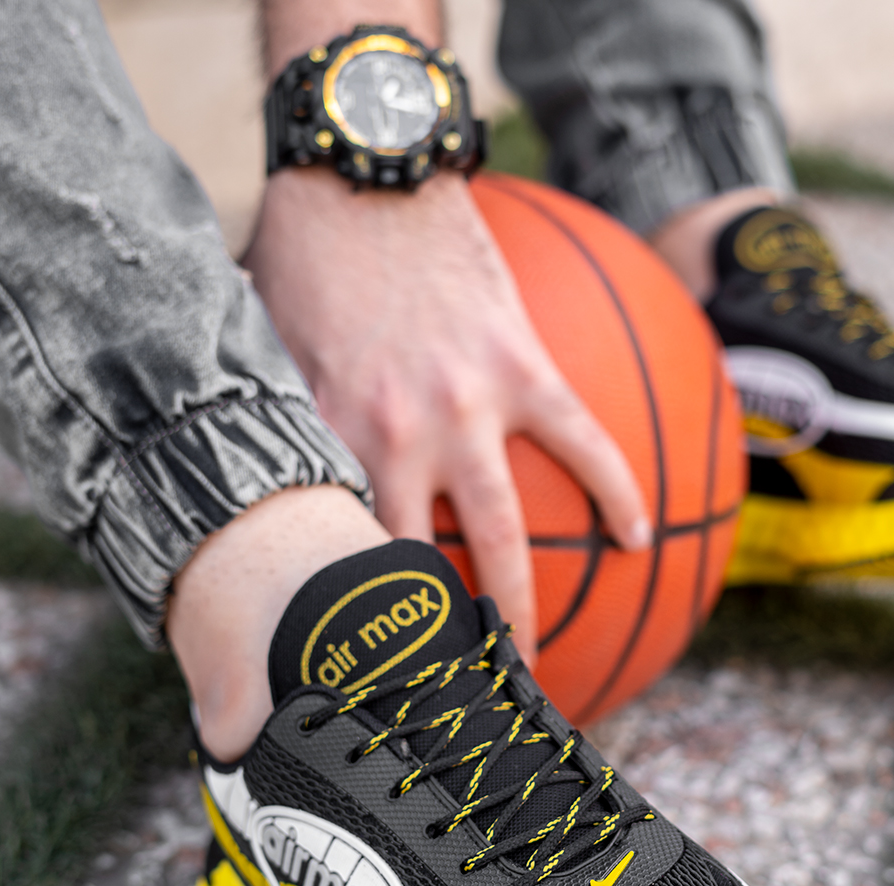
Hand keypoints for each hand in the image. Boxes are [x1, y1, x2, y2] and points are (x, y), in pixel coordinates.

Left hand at [243, 167, 651, 665]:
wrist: (367, 171)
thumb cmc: (304, 255)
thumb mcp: (264, 345)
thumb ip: (272, 420)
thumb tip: (254, 474)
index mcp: (332, 439)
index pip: (337, 555)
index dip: (346, 625)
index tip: (357, 680)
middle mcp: (399, 438)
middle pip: (422, 569)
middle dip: (436, 647)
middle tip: (448, 707)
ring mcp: (470, 407)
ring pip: (506, 530)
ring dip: (524, 606)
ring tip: (535, 667)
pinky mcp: (525, 367)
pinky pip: (585, 443)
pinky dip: (615, 492)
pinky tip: (639, 539)